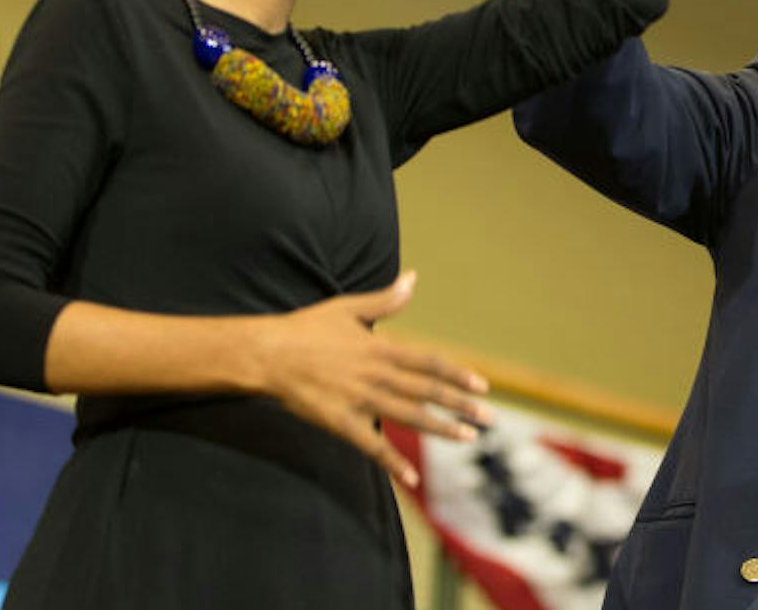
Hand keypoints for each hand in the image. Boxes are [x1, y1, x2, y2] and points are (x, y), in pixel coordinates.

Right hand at [250, 271, 492, 487]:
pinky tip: (411, 479)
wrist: (267, 354)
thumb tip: (413, 278)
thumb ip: (385, 300)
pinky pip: (371, 446)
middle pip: (427, 391)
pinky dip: (392, 462)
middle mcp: (376, 375)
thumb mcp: (348, 308)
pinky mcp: (340, 422)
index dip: (458, 374)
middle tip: (490, 418)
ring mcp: (359, 400)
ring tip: (468, 438)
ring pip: (408, 417)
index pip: (429, 363)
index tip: (483, 386)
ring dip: (440, 429)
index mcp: (381, 348)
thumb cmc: (307, 328)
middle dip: (461, 405)